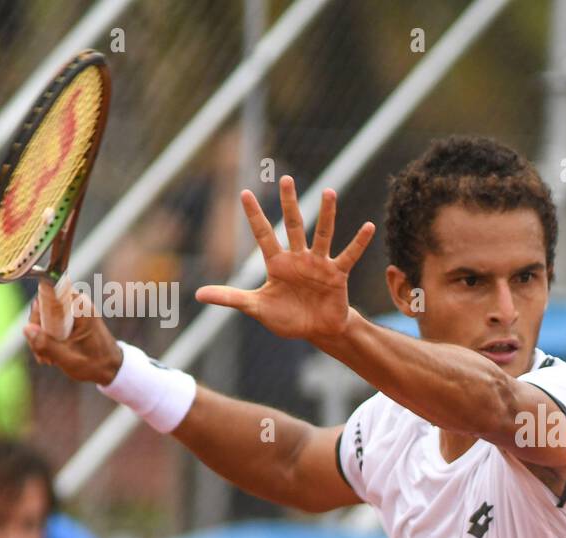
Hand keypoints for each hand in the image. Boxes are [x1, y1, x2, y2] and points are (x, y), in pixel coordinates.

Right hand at [23, 278, 124, 385]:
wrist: (112, 369)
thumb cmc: (95, 364)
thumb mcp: (68, 359)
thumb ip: (47, 344)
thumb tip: (27, 328)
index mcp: (82, 308)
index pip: (52, 290)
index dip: (40, 308)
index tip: (37, 328)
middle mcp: (79, 305)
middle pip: (44, 305)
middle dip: (38, 328)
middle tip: (40, 350)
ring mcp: (75, 312)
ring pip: (45, 316)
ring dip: (41, 337)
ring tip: (46, 358)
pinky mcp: (72, 320)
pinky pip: (52, 323)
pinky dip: (48, 338)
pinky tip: (50, 356)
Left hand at [195, 175, 375, 340]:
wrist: (317, 331)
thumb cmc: (287, 318)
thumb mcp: (256, 308)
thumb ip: (230, 298)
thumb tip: (198, 294)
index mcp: (277, 263)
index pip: (263, 234)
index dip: (254, 215)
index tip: (244, 193)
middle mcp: (298, 258)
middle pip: (293, 225)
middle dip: (289, 203)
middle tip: (285, 178)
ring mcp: (319, 264)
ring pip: (322, 234)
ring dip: (327, 214)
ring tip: (329, 192)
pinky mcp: (337, 275)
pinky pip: (348, 255)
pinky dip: (358, 242)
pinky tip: (368, 226)